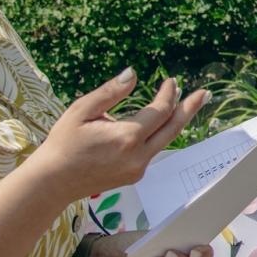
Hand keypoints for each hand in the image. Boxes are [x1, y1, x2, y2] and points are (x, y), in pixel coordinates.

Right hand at [27, 70, 209, 199]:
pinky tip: (155, 124)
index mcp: (127, 137)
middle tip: (205, 94)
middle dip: (190, 108)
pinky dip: (158, 134)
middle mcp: (138, 156)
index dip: (168, 94)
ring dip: (176, 121)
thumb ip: (111, 92)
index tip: (171, 81)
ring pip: (165, 140)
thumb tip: (133, 74)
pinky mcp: (134, 176)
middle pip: (174, 128)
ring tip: (186, 104)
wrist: (52, 182)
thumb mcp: (82, 111)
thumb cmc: (63, 143)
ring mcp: (138, 169)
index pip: (160, 111)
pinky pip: (152, 150)